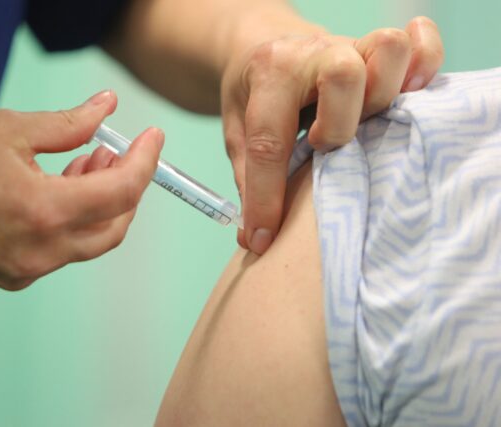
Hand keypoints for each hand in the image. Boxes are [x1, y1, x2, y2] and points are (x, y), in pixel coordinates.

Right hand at [0, 91, 162, 289]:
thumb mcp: (11, 128)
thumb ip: (71, 124)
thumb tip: (108, 106)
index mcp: (43, 212)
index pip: (122, 193)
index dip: (145, 161)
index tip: (153, 138)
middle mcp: (39, 251)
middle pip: (113, 227)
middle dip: (125, 189)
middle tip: (115, 151)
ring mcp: (24, 268)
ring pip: (88, 242)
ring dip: (98, 204)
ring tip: (83, 163)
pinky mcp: (9, 274)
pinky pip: (59, 251)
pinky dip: (71, 222)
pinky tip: (56, 189)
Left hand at [221, 16, 443, 253]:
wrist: (264, 44)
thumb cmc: (252, 94)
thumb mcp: (237, 132)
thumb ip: (248, 177)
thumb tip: (254, 239)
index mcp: (269, 76)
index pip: (268, 142)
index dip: (266, 198)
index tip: (261, 239)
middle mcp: (313, 54)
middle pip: (344, 79)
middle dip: (340, 126)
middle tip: (323, 147)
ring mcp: (351, 47)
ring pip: (388, 51)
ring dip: (385, 93)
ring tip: (369, 124)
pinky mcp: (379, 51)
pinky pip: (421, 44)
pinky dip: (425, 64)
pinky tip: (410, 93)